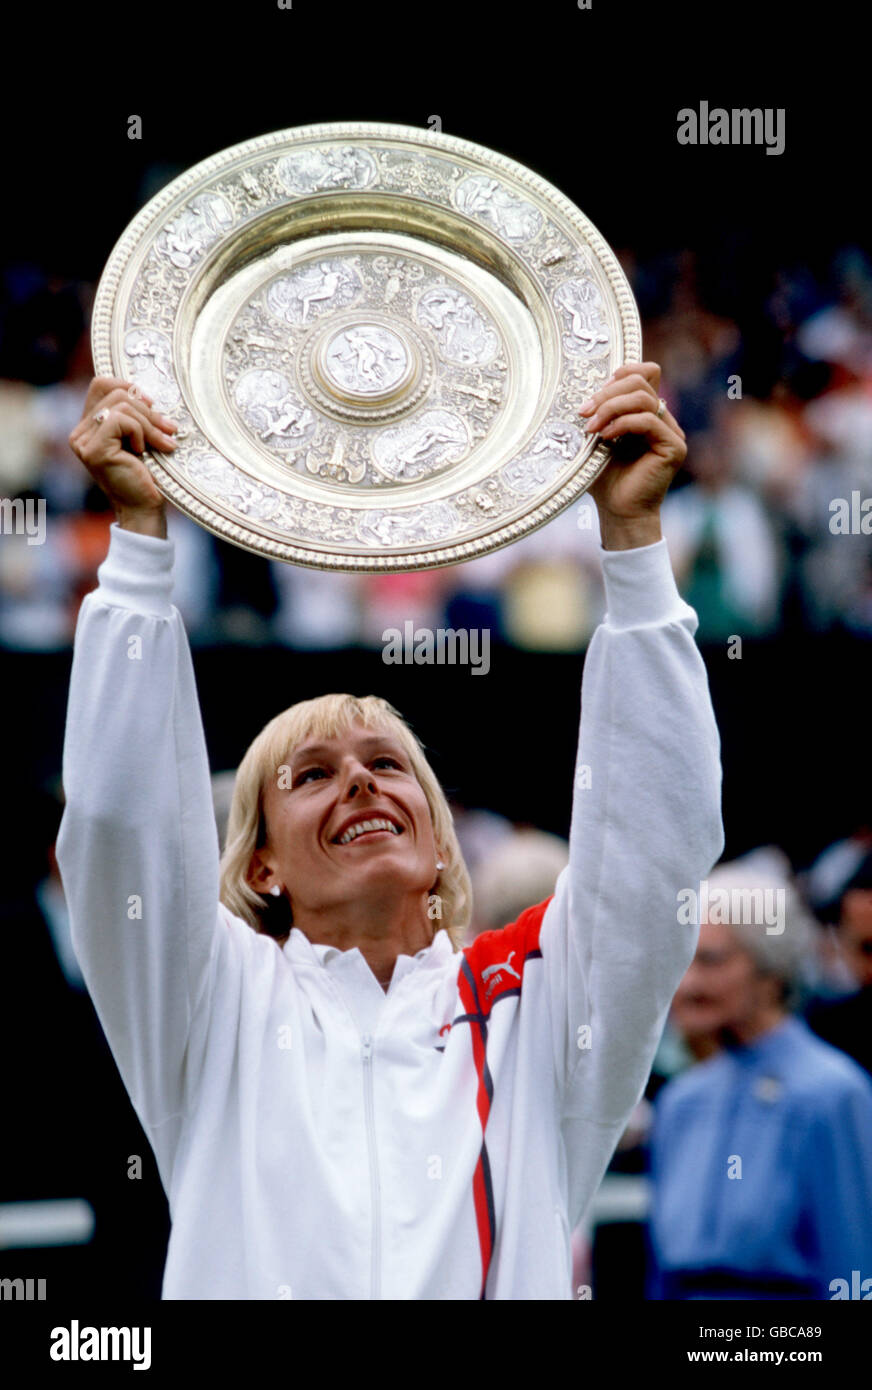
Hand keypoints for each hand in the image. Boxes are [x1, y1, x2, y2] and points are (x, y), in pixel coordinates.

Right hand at [68, 377, 177, 536]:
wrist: (145, 509)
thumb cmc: (147, 475)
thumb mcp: (141, 437)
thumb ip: (134, 414)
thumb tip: (144, 393)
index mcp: (88, 427)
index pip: (102, 384)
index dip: (129, 387)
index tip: (152, 407)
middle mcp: (80, 433)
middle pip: (115, 393)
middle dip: (148, 411)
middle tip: (168, 431)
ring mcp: (83, 442)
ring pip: (121, 405)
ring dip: (149, 424)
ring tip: (163, 445)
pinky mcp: (93, 450)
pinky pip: (121, 420)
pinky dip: (140, 433)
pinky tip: (143, 453)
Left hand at [579, 362, 685, 548]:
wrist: (618, 512)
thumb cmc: (605, 479)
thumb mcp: (596, 439)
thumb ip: (598, 413)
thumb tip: (582, 389)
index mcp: (647, 412)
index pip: (645, 372)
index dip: (621, 373)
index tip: (594, 395)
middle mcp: (663, 418)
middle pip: (641, 381)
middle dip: (608, 393)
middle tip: (584, 412)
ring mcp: (671, 431)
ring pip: (644, 398)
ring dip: (611, 408)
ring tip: (591, 427)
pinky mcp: (674, 446)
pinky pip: (649, 420)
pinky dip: (623, 424)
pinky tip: (606, 437)